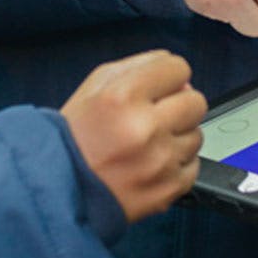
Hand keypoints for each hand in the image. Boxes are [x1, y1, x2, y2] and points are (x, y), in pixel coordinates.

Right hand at [61, 50, 205, 222]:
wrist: (60, 192)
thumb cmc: (75, 138)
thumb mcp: (94, 86)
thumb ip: (138, 66)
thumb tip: (173, 66)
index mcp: (123, 96)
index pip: (179, 69)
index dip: (169, 76)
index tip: (160, 86)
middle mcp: (144, 127)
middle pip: (195, 101)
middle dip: (179, 104)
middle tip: (158, 115)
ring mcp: (158, 161)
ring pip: (196, 134)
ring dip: (177, 136)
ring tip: (150, 144)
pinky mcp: (167, 190)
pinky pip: (193, 167)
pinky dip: (177, 165)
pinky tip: (153, 164)